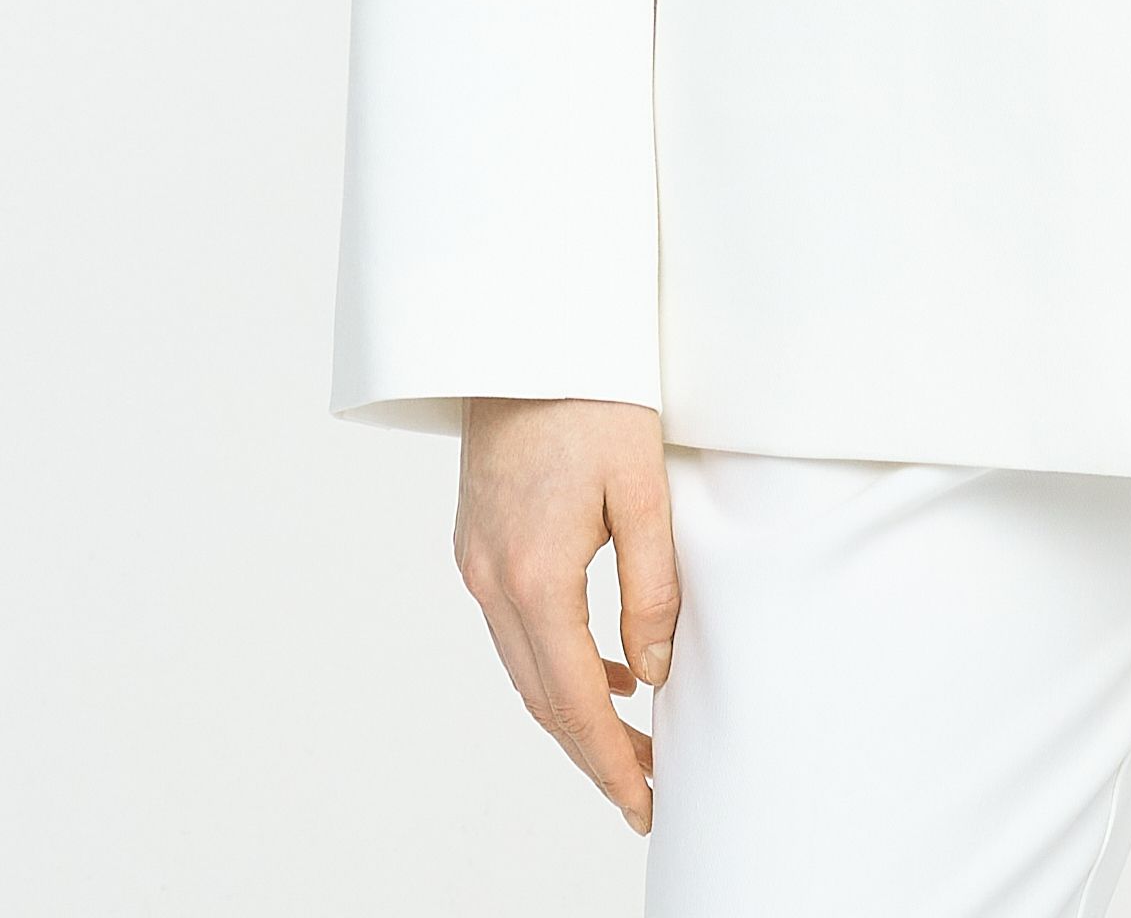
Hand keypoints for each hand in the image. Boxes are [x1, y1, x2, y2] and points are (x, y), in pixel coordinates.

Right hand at [455, 397, 677, 833]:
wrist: (521, 327)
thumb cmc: (591, 392)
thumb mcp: (641, 486)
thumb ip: (651, 585)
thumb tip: (654, 670)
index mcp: (533, 573)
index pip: (571, 700)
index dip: (609, 760)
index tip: (644, 803)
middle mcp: (491, 578)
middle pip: (541, 697)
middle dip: (594, 751)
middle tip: (647, 789)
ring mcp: (476, 560)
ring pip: (523, 667)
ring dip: (573, 711)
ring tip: (632, 742)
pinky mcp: (477, 540)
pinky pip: (514, 627)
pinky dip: (552, 664)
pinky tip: (599, 670)